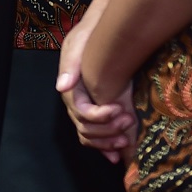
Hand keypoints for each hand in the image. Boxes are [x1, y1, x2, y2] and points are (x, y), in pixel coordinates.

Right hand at [56, 11, 136, 160]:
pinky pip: (96, 137)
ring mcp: (86, 110)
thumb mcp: (78, 45)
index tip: (119, 110)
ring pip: (90, 137)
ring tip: (127, 139)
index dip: (99, 117)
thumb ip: (71, 65)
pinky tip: (117, 157)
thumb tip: (62, 87)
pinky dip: (105, 148)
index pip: (81, 113)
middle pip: (85, 129)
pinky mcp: (98, 114)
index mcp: (71, 90)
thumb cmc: (90, 38)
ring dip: (108, 142)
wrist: (104, 34)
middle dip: (107, 130)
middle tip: (129, 121)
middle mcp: (76, 104)